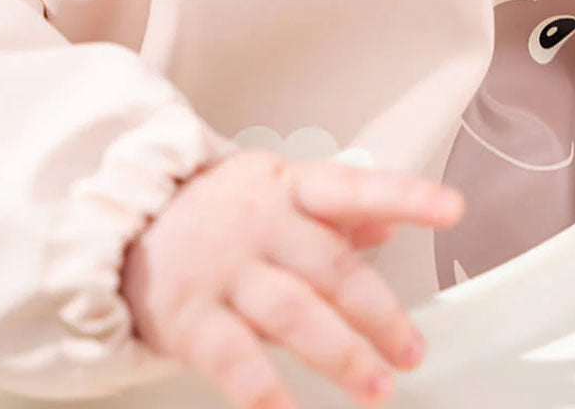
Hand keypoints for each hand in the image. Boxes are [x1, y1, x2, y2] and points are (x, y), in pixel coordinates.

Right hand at [119, 150, 464, 408]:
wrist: (122, 223)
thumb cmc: (217, 210)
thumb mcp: (278, 191)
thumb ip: (336, 212)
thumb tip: (388, 224)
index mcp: (289, 189)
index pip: (354, 187)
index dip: (405, 195)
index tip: (451, 208)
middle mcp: (262, 225)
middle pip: (331, 267)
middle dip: (379, 313)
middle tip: (411, 352)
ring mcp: (225, 270)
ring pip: (292, 312)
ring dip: (340, 355)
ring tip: (377, 389)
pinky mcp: (190, 317)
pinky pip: (233, 359)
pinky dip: (265, 391)